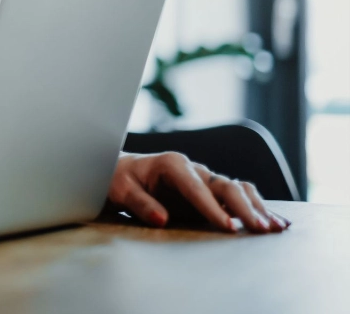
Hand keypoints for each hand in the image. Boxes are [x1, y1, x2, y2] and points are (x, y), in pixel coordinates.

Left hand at [108, 152, 291, 232]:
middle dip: (244, 209)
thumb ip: (140, 204)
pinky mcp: (212, 190)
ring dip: (258, 208)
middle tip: (261, 230)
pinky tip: (276, 221)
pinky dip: (258, 207)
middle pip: (225, 186)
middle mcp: (194, 168)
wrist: (123, 171)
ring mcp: (205, 178)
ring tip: (275, 228)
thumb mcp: (120, 190)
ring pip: (238, 190)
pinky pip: (240, 195)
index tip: (228, 228)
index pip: (196, 187)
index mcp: (172, 164)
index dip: (212, 208)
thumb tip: (162, 219)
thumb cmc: (119, 180)